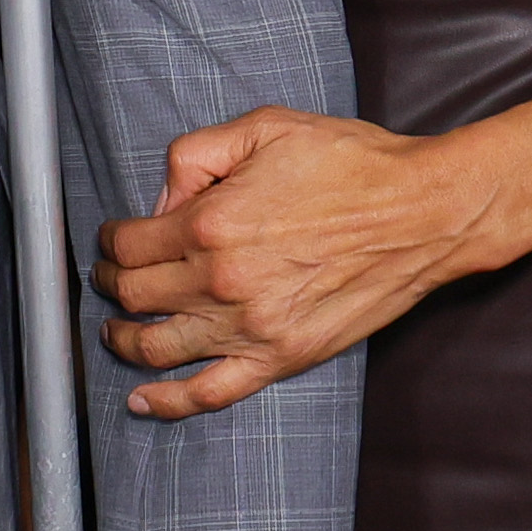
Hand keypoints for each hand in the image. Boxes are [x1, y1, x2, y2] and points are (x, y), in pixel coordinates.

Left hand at [94, 106, 509, 412]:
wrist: (425, 212)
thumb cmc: (352, 164)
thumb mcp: (265, 127)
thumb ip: (196, 155)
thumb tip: (160, 199)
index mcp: (211, 222)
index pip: (127, 245)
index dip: (107, 242)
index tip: (110, 240)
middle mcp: (222, 280)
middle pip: (133, 296)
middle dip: (107, 286)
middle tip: (106, 279)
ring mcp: (251, 326)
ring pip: (156, 348)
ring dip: (122, 340)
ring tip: (115, 331)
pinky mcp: (282, 358)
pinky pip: (209, 393)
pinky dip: (167, 402)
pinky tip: (141, 400)